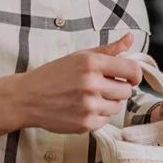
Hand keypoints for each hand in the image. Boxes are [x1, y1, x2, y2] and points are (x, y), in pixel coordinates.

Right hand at [0, 34, 143, 134]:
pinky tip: (83, 108)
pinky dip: (98, 115)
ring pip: (117, 106)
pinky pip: (105, 120)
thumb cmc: (54, 74)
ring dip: (108, 103)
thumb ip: (108, 49)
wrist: (28, 98)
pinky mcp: (85, 123)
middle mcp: (91, 84)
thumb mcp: (80, 56)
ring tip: (90, 97)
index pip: (132, 70)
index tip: (128, 77)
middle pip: (127, 91)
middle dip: (118, 89)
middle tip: (102, 87)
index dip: (134, 75)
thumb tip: (130, 38)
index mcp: (92, 63)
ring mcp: (88, 105)